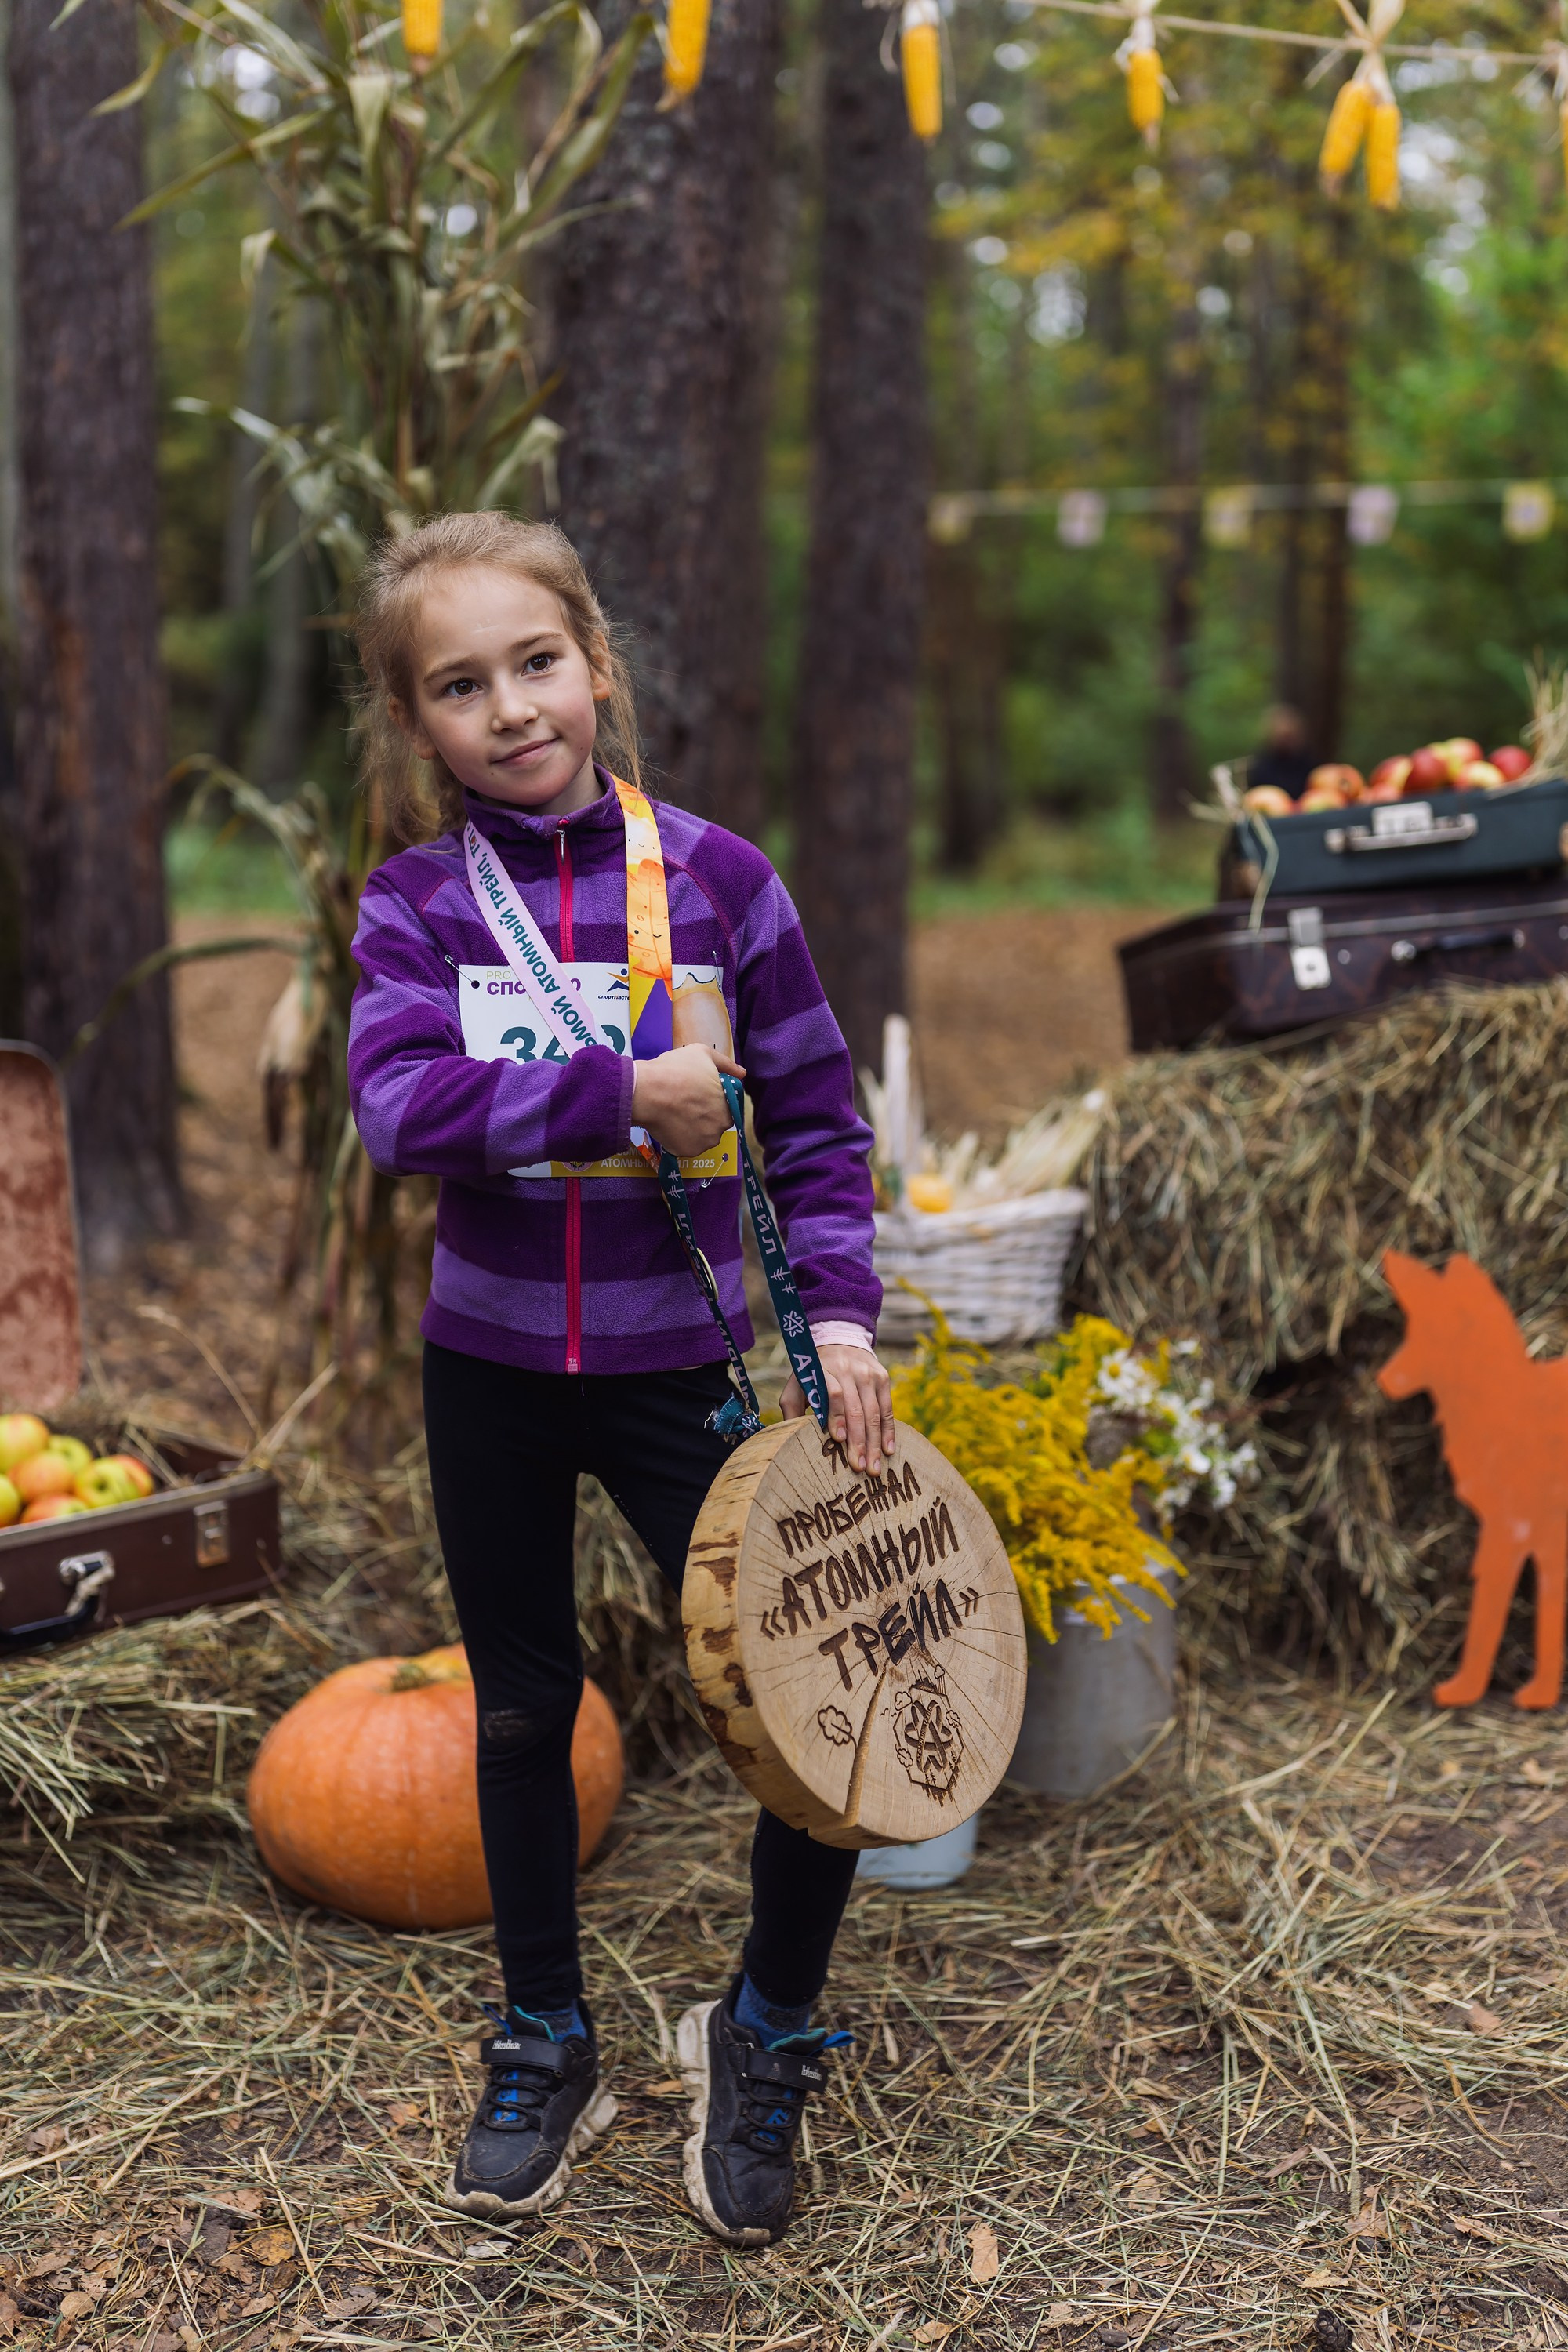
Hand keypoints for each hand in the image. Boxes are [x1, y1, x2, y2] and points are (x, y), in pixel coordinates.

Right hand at [631, 1044, 744, 1158]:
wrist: (646, 1092)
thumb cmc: (676, 1069)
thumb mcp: (703, 1054)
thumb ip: (726, 1064)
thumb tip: (742, 1073)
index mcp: (728, 1105)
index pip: (726, 1106)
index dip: (711, 1099)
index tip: (696, 1093)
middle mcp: (721, 1127)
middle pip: (714, 1122)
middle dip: (703, 1115)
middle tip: (684, 1103)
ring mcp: (704, 1142)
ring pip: (701, 1135)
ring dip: (693, 1128)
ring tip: (675, 1113)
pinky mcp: (686, 1151)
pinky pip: (685, 1145)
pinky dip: (679, 1138)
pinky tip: (669, 1124)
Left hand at [781, 1343, 894, 1473]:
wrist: (839, 1340)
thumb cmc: (814, 1372)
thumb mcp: (797, 1383)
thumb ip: (791, 1407)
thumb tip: (789, 1437)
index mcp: (824, 1370)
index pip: (834, 1394)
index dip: (837, 1417)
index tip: (839, 1439)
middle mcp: (848, 1370)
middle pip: (856, 1409)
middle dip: (858, 1442)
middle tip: (859, 1468)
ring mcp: (868, 1374)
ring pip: (874, 1413)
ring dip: (875, 1443)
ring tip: (874, 1467)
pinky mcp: (883, 1377)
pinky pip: (887, 1409)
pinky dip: (888, 1431)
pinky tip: (888, 1450)